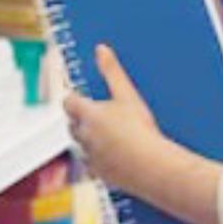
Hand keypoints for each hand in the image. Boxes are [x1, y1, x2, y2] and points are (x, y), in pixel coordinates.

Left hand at [63, 44, 161, 193]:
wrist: (153, 166)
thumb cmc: (140, 130)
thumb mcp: (128, 95)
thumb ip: (112, 72)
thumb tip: (101, 49)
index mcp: (88, 114)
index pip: (69, 103)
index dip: (75, 99)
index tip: (82, 97)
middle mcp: (84, 136)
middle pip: (72, 125)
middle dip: (80, 120)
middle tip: (97, 116)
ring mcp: (91, 157)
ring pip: (81, 147)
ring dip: (88, 141)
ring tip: (108, 136)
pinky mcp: (100, 174)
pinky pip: (92, 166)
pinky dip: (98, 161)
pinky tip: (113, 158)